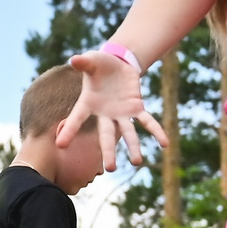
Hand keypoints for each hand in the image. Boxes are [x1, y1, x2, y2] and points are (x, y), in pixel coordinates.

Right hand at [58, 50, 163, 170]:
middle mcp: (104, 114)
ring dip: (133, 147)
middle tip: (111, 169)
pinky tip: (165, 144)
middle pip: (106, 135)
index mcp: (88, 103)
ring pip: (128, 133)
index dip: (69, 130)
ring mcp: (121, 113)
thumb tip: (74, 59)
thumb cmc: (99, 64)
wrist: (117, 64)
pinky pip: (147, 121)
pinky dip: (156, 131)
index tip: (61, 145)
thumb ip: (84, 62)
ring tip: (137, 162)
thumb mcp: (92, 60)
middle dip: (109, 151)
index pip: (77, 118)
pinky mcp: (136, 108)